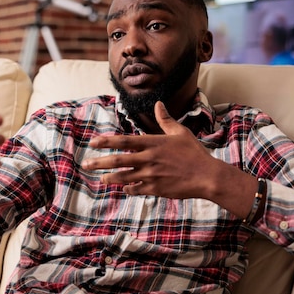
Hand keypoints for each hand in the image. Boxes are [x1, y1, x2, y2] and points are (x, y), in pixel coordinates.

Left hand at [82, 101, 259, 220]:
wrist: (207, 176)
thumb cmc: (194, 153)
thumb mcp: (180, 132)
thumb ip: (165, 119)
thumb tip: (158, 104)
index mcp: (153, 143)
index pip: (124, 141)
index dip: (106, 141)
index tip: (93, 142)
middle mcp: (149, 159)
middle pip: (118, 160)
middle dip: (100, 162)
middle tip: (86, 164)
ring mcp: (151, 175)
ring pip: (124, 177)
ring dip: (110, 178)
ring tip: (100, 179)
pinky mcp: (156, 189)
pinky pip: (136, 189)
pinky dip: (128, 188)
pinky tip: (124, 187)